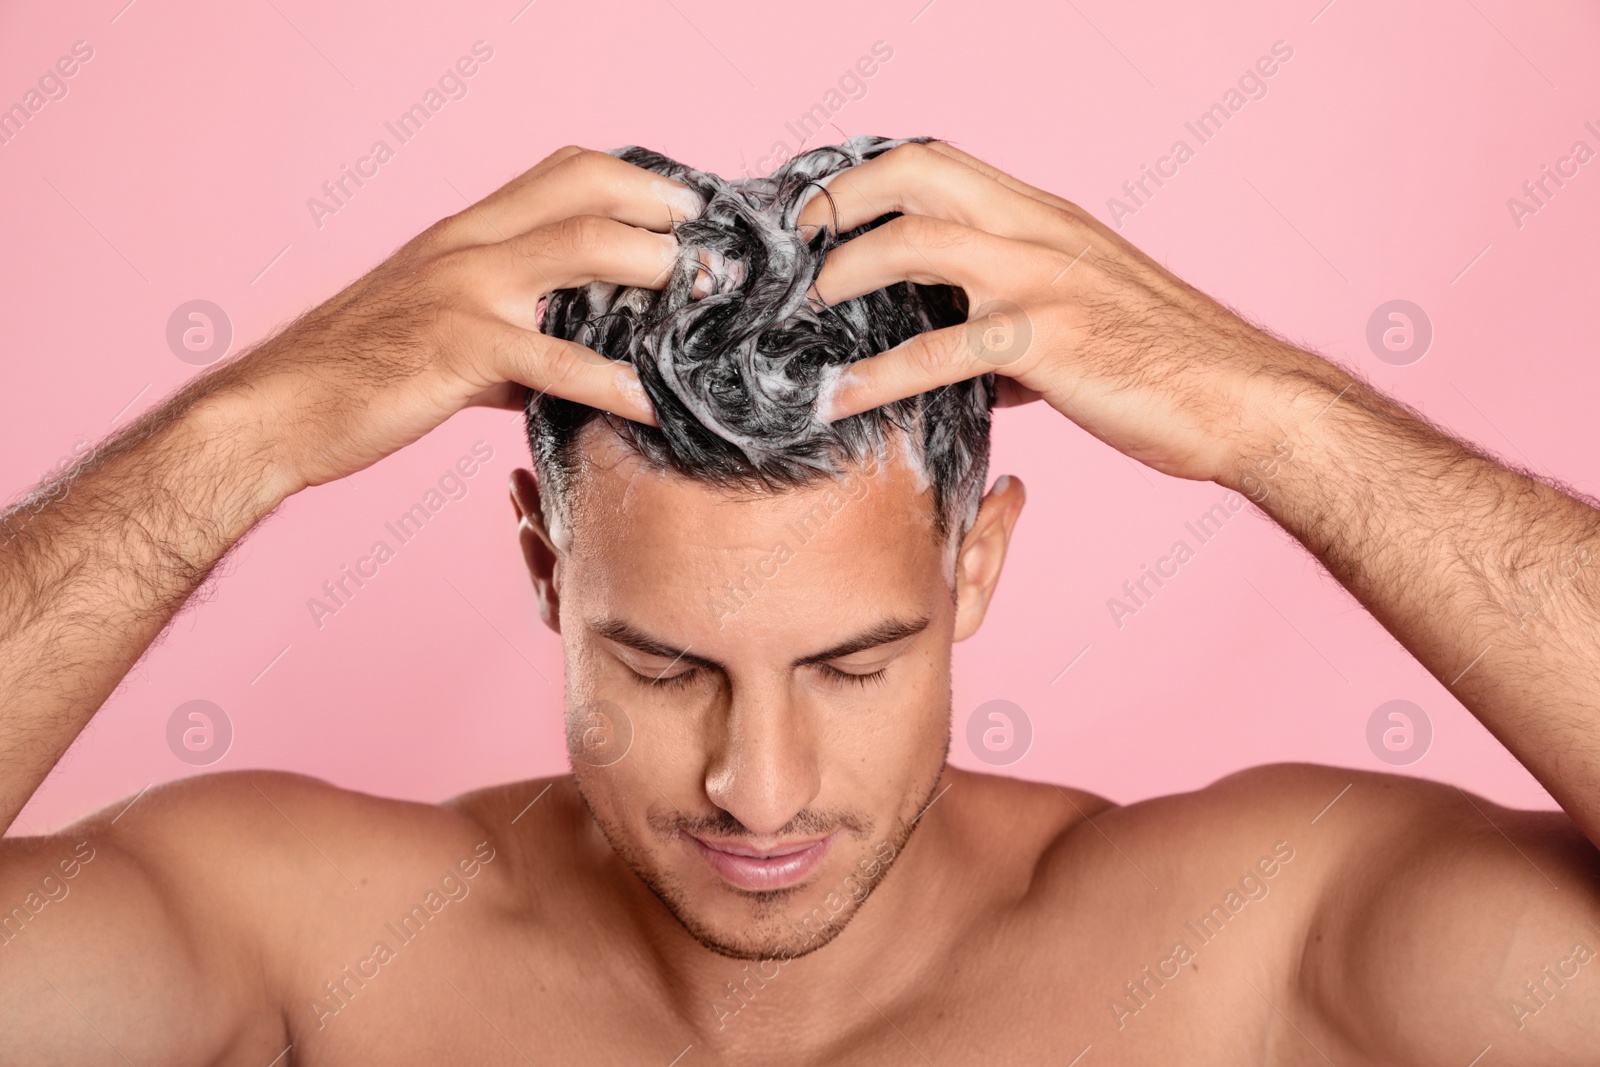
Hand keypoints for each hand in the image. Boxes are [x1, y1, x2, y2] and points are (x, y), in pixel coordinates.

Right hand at [204, 146, 700, 492]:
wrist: (279, 408)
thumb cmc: (359, 371)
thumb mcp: (438, 326)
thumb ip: (510, 331)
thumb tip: (570, 365)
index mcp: (466, 231)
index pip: (562, 170)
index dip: (632, 179)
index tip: (681, 207)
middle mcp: (470, 243)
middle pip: (586, 188)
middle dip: (659, 206)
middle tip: (712, 242)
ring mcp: (467, 290)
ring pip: (584, 250)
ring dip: (656, 268)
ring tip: (704, 297)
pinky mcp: (462, 348)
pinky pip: (558, 361)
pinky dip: (613, 384)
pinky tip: (649, 405)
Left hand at [801, 141, 1347, 482]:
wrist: (1244, 399)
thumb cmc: (1169, 363)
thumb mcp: (1086, 315)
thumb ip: (1016, 320)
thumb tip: (967, 362)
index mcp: (1046, 218)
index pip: (943, 162)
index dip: (873, 176)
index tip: (829, 212)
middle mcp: (1038, 229)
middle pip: (919, 169)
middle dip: (844, 195)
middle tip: (802, 241)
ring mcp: (1039, 280)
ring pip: (915, 240)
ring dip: (846, 269)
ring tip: (808, 308)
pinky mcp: (1043, 341)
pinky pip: (936, 354)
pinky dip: (875, 377)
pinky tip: (838, 399)